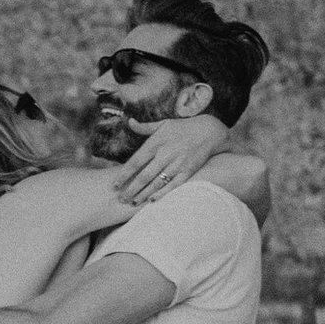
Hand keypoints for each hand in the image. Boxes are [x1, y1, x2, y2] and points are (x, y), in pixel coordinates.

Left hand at [110, 114, 228, 207]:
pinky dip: (162, 193)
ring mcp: (178, 163)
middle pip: (144, 176)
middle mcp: (166, 153)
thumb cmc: (183, 128)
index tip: (115, 185)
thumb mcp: (164, 124)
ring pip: (157, 183)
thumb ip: (145, 127)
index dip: (124, 174)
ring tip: (133, 201)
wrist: (210, 131)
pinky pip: (173, 185)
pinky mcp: (188, 171)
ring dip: (144, 194)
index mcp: (157, 142)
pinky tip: (152, 200)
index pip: (136, 161)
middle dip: (131, 189)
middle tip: (121, 198)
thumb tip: (129, 122)